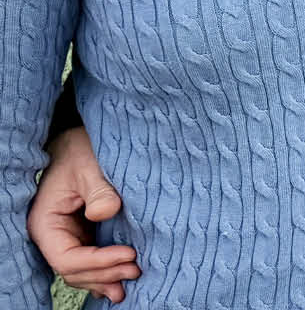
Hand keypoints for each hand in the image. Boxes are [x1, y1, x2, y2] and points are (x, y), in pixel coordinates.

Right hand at [29, 127, 136, 303]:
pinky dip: (104, 273)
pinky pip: (90, 262)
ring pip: (82, 271)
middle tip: (136, 269)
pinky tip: (119, 285)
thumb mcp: (89, 165)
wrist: (83, 141)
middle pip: (74, 270)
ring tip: (132, 279)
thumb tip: (105, 212)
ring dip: (106, 278)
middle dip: (104, 273)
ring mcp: (69, 237)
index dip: (97, 262)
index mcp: (46, 222)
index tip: (129, 254)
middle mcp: (54, 235)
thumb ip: (99, 189)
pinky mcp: (84, 235)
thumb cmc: (83, 150)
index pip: (67, 257)